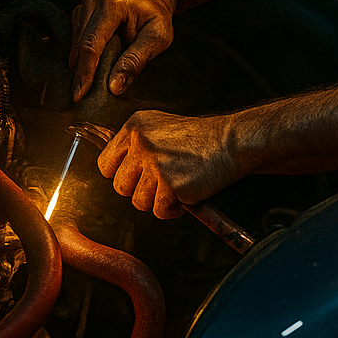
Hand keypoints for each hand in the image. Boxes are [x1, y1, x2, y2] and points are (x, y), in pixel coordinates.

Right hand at [69, 0, 176, 101]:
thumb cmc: (157, 16)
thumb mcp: (158, 38)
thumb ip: (136, 61)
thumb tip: (113, 88)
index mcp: (111, 5)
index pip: (91, 44)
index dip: (84, 72)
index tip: (79, 96)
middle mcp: (92, 1)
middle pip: (80, 46)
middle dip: (83, 73)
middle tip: (89, 96)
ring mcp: (83, 5)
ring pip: (75, 45)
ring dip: (85, 65)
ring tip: (100, 77)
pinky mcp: (79, 12)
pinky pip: (75, 41)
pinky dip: (84, 56)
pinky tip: (96, 65)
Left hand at [97, 110, 244, 219]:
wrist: (232, 141)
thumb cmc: (200, 138)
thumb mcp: (160, 128)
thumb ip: (136, 144)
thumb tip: (115, 169)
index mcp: (135, 127)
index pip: (105, 164)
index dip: (122, 175)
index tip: (138, 177)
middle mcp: (141, 143)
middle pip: (120, 186)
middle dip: (141, 190)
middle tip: (163, 182)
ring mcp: (155, 164)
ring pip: (139, 202)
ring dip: (159, 200)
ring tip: (178, 186)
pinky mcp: (171, 184)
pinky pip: (160, 211)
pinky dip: (174, 209)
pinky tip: (187, 193)